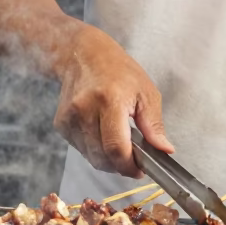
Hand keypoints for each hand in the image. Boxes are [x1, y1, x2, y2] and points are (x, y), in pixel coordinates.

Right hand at [53, 24, 173, 175]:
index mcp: (109, 100)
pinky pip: (80, 149)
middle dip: (120, 165)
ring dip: (107, 158)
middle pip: (102, 157)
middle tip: (133, 158)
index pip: (116, 148)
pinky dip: (94, 149)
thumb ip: (154, 125)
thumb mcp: (146, 92)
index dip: (129, 165)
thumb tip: (164, 150)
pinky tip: (102, 133)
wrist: (83, 54)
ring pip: (91, 157)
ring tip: (119, 140)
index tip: (140, 169)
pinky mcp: (61, 124)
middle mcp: (85, 110)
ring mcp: (70, 117)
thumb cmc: (118, 70)